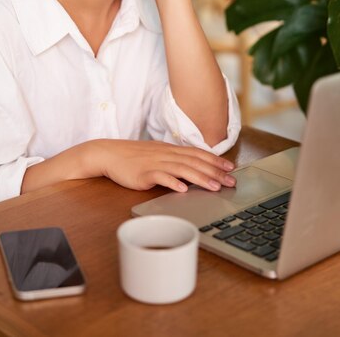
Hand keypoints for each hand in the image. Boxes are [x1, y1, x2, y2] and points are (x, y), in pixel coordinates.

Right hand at [92, 139, 235, 192]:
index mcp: (171, 149)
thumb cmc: (134, 157)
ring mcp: (155, 163)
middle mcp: (166, 154)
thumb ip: (174, 160)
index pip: (198, 154)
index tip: (230, 168)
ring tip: (214, 187)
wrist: (109, 154)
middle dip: (215, 172)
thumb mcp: (157, 154)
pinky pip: (161, 177)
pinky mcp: (144, 174)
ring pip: (182, 169)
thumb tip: (192, 168)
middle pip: (195, 162)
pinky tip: (183, 189)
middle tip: (231, 182)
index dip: (215, 161)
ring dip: (200, 178)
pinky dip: (173, 182)